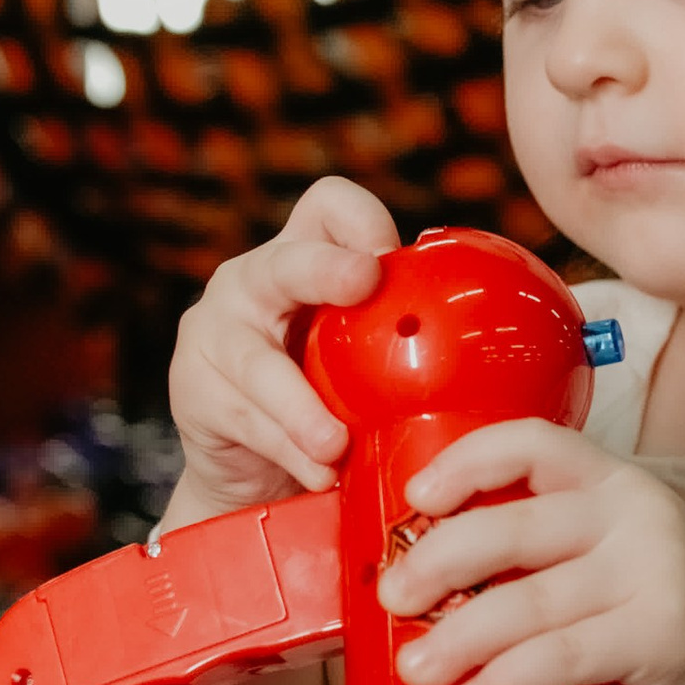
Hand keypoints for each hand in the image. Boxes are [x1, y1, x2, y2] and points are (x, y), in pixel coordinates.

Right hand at [164, 179, 398, 515]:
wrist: (252, 478)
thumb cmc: (325, 407)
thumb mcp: (364, 364)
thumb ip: (399, 340)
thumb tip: (491, 348)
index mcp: (300, 260)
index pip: (327, 206)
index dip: (361, 220)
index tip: (393, 258)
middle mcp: (250, 282)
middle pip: (285, 261)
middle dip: (326, 270)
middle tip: (366, 283)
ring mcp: (214, 332)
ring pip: (259, 361)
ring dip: (304, 406)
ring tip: (336, 444)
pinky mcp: (193, 388)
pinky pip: (245, 417)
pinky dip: (287, 448)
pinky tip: (318, 471)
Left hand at [376, 421, 684, 684]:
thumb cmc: (657, 618)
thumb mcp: (608, 557)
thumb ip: (541, 550)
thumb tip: (420, 574)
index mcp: (612, 483)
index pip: (531, 442)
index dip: (465, 461)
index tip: (415, 497)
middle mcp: (636, 514)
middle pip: (512, 527)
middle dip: (436, 562)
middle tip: (392, 597)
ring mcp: (655, 572)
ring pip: (528, 601)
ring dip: (458, 637)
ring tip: (418, 666)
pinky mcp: (662, 634)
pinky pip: (561, 656)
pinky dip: (507, 681)